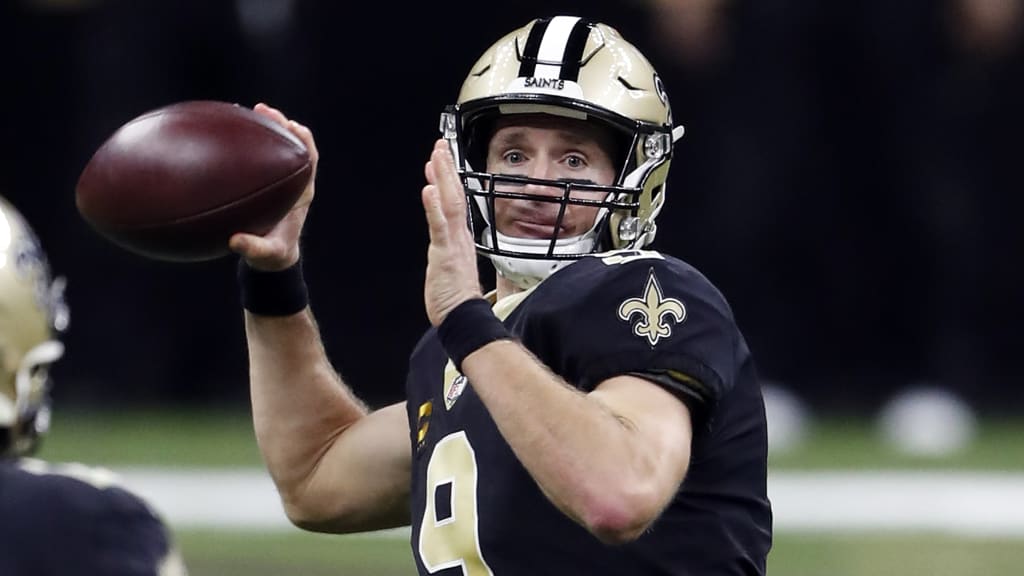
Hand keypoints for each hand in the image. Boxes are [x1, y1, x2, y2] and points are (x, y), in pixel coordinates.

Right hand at [229, 103, 318, 270]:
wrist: (272, 258)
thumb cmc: (272, 254)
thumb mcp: (264, 254)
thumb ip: (252, 248)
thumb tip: (235, 241)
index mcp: (301, 194)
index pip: (310, 159)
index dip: (303, 139)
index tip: (290, 125)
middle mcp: (294, 182)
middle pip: (294, 144)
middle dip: (281, 123)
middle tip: (262, 109)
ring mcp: (281, 180)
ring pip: (277, 146)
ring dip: (266, 127)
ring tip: (248, 110)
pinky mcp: (266, 182)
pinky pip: (259, 157)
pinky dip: (249, 143)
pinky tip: (228, 133)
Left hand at [422, 138, 482, 325]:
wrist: (463, 318)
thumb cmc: (456, 299)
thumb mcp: (452, 269)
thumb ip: (450, 252)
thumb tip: (449, 243)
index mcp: (460, 239)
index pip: (454, 202)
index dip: (447, 180)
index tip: (440, 161)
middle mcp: (458, 236)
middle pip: (454, 195)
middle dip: (446, 169)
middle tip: (440, 146)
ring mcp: (453, 243)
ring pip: (449, 203)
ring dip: (441, 178)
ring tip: (436, 156)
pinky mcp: (445, 253)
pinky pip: (440, 225)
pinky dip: (434, 206)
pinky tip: (429, 189)